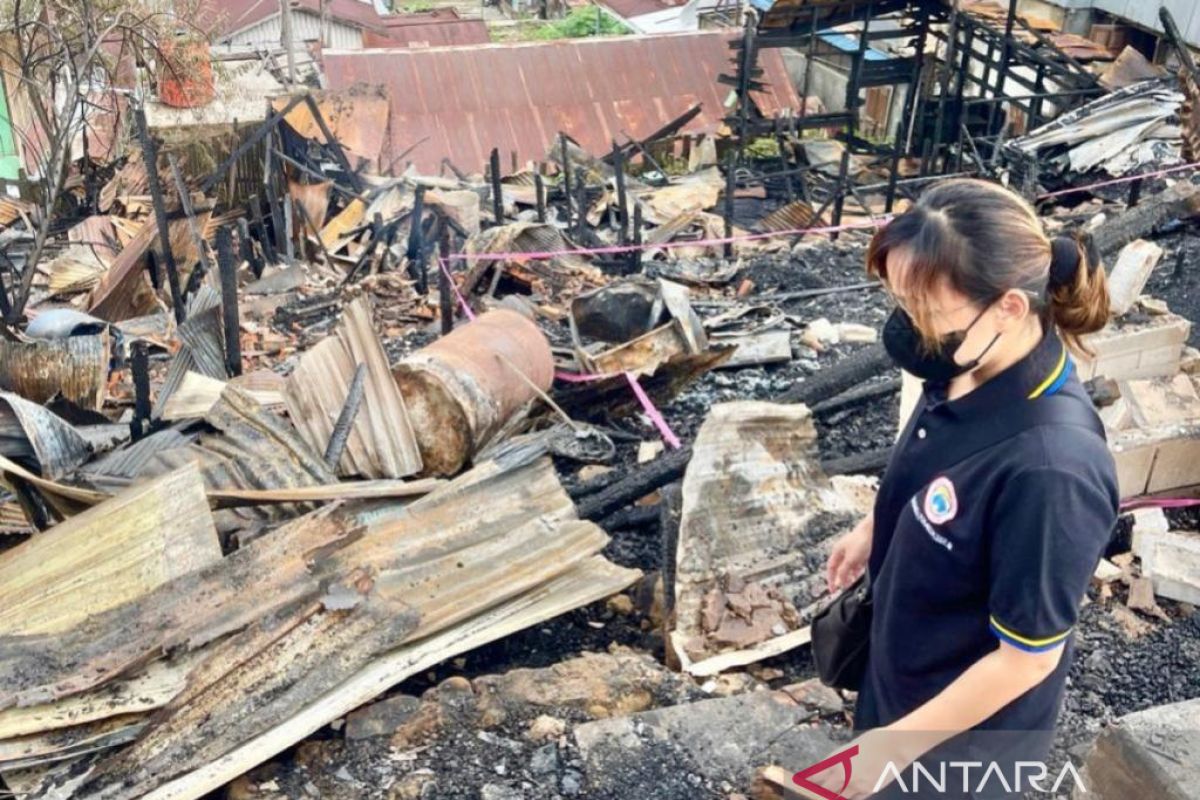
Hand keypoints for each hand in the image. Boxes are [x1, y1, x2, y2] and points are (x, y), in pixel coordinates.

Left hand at [794, 728, 915, 799]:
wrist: (894, 745)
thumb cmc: (872, 741)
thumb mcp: (849, 748)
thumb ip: (837, 760)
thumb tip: (826, 769)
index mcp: (837, 760)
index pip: (816, 775)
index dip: (808, 780)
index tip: (800, 782)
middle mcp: (845, 774)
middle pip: (825, 789)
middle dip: (818, 791)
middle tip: (811, 791)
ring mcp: (857, 784)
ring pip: (839, 797)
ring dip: (832, 796)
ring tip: (827, 794)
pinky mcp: (869, 790)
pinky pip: (854, 798)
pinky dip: (848, 798)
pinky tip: (845, 796)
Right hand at [826, 514, 872, 593]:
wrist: (874, 530)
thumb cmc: (861, 540)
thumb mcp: (850, 560)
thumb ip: (843, 571)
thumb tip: (839, 581)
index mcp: (837, 551)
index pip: (831, 568)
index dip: (830, 579)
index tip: (832, 589)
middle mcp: (843, 551)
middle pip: (839, 568)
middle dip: (840, 578)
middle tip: (843, 588)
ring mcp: (852, 551)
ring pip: (848, 567)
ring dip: (849, 575)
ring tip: (852, 583)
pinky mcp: (861, 552)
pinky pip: (857, 564)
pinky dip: (857, 571)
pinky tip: (860, 575)